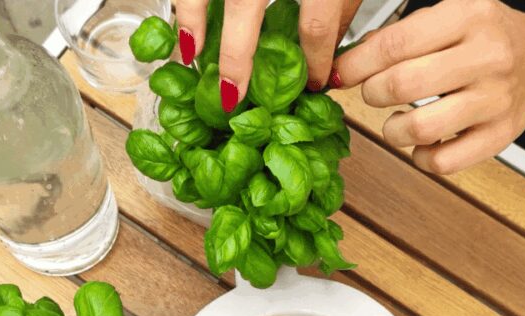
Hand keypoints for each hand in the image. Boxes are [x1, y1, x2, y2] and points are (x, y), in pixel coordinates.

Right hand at [176, 0, 362, 111]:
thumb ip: (342, 8)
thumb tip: (330, 52)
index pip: (314, 27)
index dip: (313, 62)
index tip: (313, 84)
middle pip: (245, 9)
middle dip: (236, 59)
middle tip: (233, 98)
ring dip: (193, 22)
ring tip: (191, 55)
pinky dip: (184, 2)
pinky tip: (182, 21)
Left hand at [331, 0, 524, 173]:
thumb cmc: (488, 38)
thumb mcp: (451, 16)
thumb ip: (401, 35)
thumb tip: (347, 63)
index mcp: (469, 17)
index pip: (394, 44)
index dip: (355, 65)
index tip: (342, 74)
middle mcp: (487, 57)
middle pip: (401, 85)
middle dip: (371, 94)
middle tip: (373, 94)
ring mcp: (496, 100)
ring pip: (420, 129)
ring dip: (392, 130)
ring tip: (396, 121)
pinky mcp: (500, 137)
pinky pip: (443, 162)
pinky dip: (421, 158)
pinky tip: (422, 143)